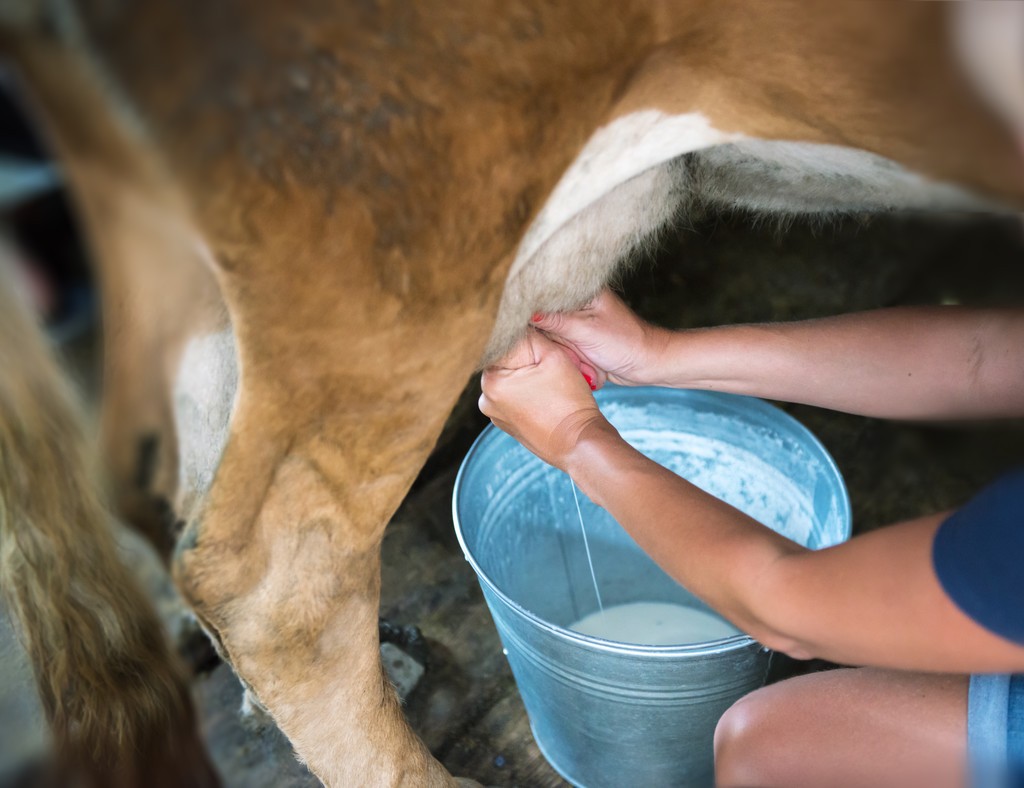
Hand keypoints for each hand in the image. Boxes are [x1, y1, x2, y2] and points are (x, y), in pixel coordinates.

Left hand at [479, 329, 608, 470]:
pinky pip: (516, 397)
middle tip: (550, 363)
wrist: (580, 444)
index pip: (503, 343)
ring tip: (550, 382)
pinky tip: (547, 396)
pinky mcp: (508, 423)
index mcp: (491, 380)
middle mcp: (486, 398)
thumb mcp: (554, 357)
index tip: (541, 341)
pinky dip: (529, 392)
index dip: (525, 337)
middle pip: (506, 362)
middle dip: (527, 358)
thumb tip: (519, 322)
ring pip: (512, 379)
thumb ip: (532, 335)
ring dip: (528, 375)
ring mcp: (495, 414)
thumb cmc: (569, 403)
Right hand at [530, 289, 667, 388]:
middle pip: (542, 315)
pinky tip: (580, 361)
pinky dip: (565, 355)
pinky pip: (559, 346)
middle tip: (570, 346)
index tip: (527, 325)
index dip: (531, 308)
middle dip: (550, 335)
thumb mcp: (586, 331)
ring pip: (549, 334)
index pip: (544, 293)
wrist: (647, 364)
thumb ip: (555, 320)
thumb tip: (525, 313)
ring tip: (581, 356)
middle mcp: (576, 302)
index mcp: (581, 289)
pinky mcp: (577, 338)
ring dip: (559, 348)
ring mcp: (576, 321)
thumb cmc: (625, 342)